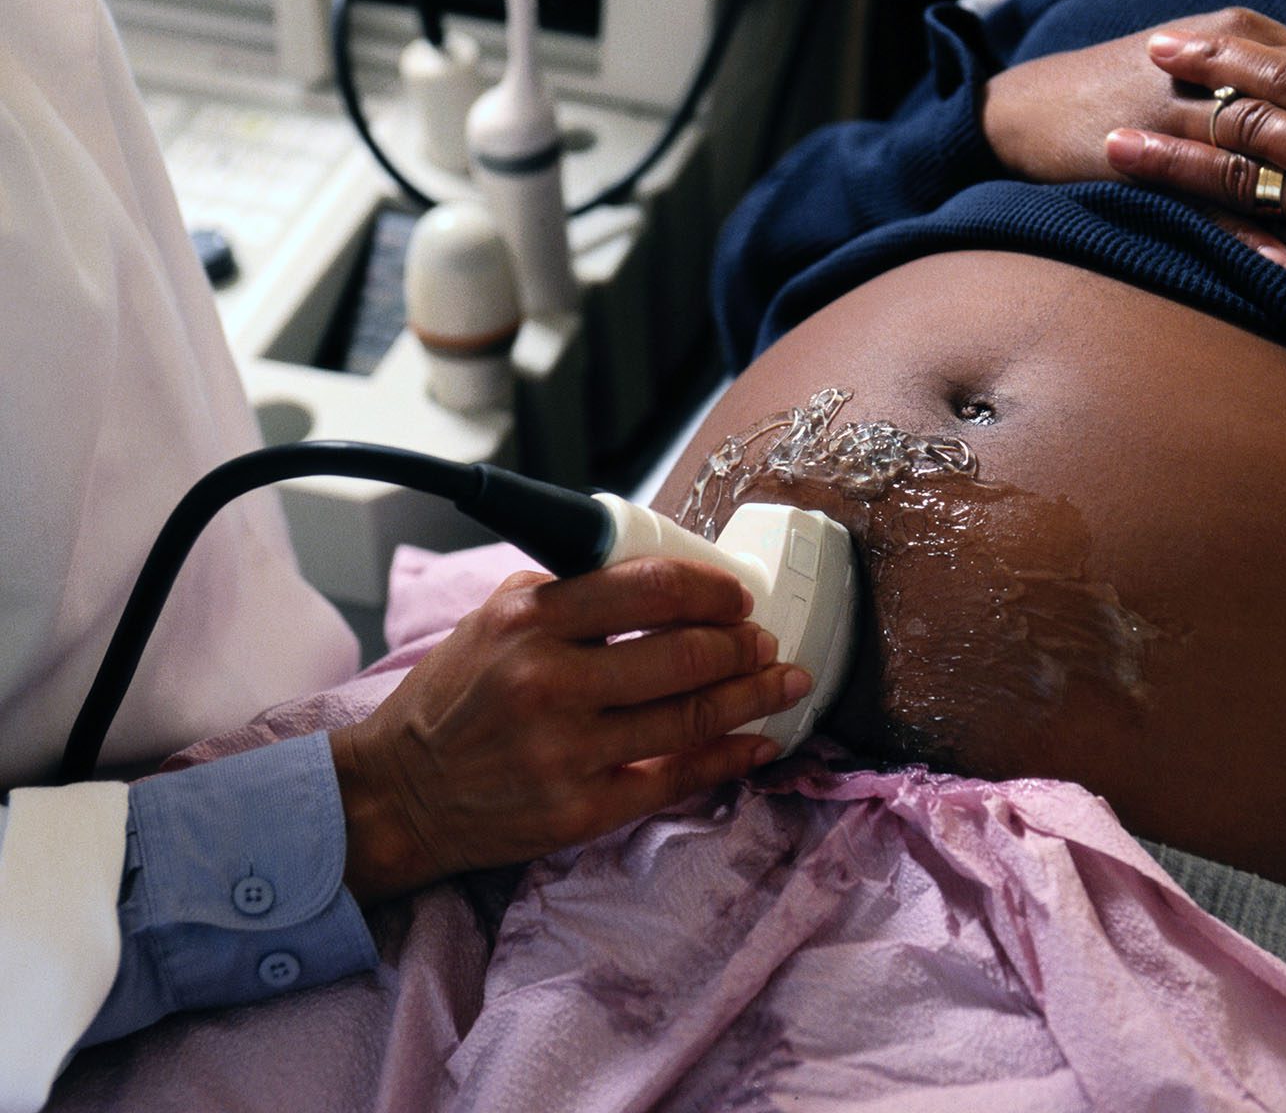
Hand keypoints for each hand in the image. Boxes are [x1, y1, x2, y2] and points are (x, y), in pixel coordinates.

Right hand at [329, 559, 811, 902]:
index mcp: (529, 622)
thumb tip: (652, 578)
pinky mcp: (579, 810)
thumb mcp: (491, 622)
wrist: (398, 795)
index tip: (737, 595)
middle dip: (743, 645)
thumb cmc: (451, 703)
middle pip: (684, 655)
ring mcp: (566, 752)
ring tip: (784, 680)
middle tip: (765, 641)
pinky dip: (729, 757)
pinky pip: (675, 779)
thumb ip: (565, 592)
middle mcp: (549, 683)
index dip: (710, 589)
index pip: (649, 588)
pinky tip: (760, 742)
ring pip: (690, 717)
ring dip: (753, 696)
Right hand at [980, 7, 1285, 263]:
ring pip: (1256, 133)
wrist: (1031, 112)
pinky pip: (1196, 199)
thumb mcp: (1216, 74)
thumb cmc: (1141, 97)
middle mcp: (1215, 68)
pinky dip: (1241, 227)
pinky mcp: (1138, 164)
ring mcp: (1176, 117)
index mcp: (1244, 42)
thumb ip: (1285, 81)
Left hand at [1107, 13, 1285, 457]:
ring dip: (1174, 152)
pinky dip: (1202, 225)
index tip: (1212, 32)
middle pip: (1277, 89)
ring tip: (1114, 144)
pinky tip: (1151, 223)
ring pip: (1247, 158)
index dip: (1265, 42)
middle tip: (1152, 53)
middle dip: (1211, 68)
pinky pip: (1256, 233)